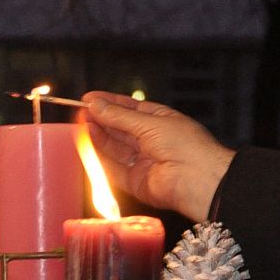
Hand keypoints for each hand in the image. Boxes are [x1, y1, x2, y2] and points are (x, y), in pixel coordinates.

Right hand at [80, 91, 233, 221]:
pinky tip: (89, 142)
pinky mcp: (135, 182)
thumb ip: (119, 116)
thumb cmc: (186, 146)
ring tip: (81, 123)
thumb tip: (96, 105)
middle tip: (80, 110)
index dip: (109, 103)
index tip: (89, 97)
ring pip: (114, 147)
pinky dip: (99, 156)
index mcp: (161, 122)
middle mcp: (152, 141)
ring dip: (98, 135)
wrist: (198, 180)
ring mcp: (143, 162)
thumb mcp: (150, 123)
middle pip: (120, 128)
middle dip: (100, 118)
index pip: (130, 109)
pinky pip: (113, 168)